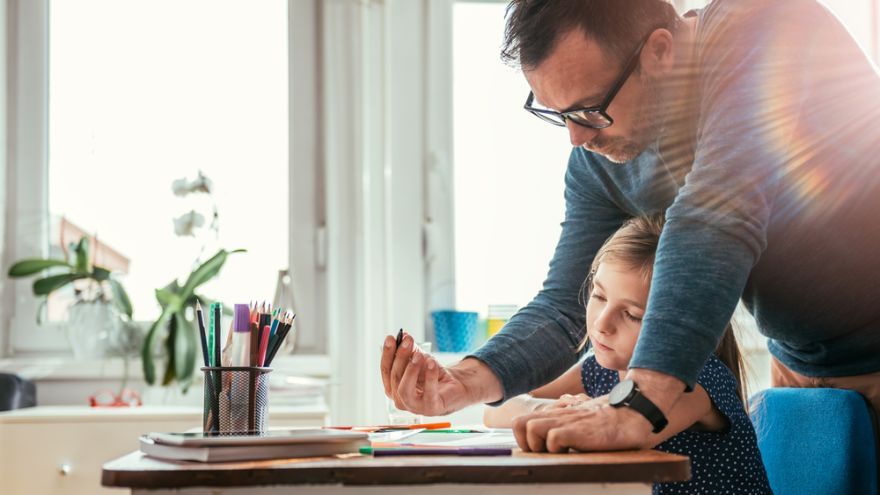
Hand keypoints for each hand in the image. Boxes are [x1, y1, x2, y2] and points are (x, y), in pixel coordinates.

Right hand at [379, 332, 502, 415]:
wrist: (454, 386)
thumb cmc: (432, 374)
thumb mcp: (420, 358)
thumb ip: (410, 350)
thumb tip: (403, 336)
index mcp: (393, 387)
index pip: (385, 369)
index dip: (387, 353)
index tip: (391, 338)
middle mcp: (400, 399)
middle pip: (394, 377)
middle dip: (400, 357)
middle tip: (407, 341)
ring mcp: (414, 406)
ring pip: (404, 389)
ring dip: (410, 369)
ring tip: (419, 355)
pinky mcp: (431, 408)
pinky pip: (428, 392)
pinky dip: (430, 376)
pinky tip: (432, 363)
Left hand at [512, 369, 685, 452]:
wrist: (633, 414)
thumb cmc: (612, 422)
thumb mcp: (583, 421)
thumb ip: (567, 427)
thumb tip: (557, 444)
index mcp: (558, 414)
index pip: (523, 421)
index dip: (524, 438)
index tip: (537, 450)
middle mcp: (558, 415)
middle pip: (519, 423)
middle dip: (525, 444)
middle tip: (543, 454)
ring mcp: (566, 421)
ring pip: (530, 429)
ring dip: (539, 446)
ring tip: (557, 453)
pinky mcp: (576, 429)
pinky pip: (552, 439)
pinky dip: (557, 449)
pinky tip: (571, 452)